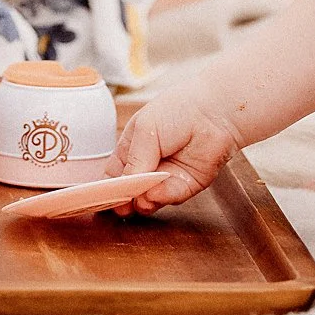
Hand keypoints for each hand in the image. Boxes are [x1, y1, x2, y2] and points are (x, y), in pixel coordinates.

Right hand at [107, 78, 243, 212]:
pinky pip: (170, 198)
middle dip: (124, 199)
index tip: (100, 198)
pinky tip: (156, 191)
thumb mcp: (145, 130)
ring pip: (147, 200)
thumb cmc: (177, 110)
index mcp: (131, 150)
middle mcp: (146, 167)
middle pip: (128, 192)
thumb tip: (125, 189)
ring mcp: (165, 178)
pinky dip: (162, 196)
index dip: (106, 188)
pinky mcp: (184, 186)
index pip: (113, 176)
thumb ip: (133, 161)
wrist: (213, 111)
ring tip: (139, 197)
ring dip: (142, 201)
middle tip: (120, 204)